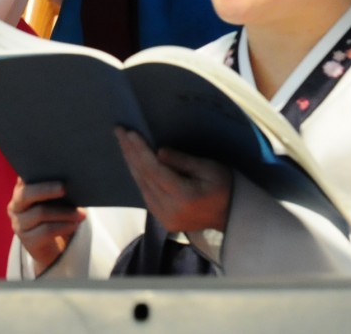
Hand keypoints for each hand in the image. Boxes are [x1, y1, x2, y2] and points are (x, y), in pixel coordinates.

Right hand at [8, 177, 84, 273]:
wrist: (51, 248)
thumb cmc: (55, 216)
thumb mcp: (55, 202)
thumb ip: (56, 190)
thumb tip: (71, 181)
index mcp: (20, 191)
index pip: (23, 178)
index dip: (33, 172)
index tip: (49, 168)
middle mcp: (15, 206)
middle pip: (27, 194)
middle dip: (46, 189)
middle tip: (65, 188)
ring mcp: (19, 224)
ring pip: (41, 213)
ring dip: (64, 212)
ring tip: (81, 213)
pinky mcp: (28, 241)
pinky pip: (47, 230)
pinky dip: (63, 226)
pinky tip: (75, 224)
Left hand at [116, 127, 231, 235]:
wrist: (232, 217)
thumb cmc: (225, 187)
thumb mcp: (210, 168)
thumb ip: (183, 161)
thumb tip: (158, 153)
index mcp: (184, 196)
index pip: (154, 170)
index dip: (139, 150)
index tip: (128, 132)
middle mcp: (170, 210)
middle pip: (143, 177)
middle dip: (130, 152)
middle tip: (118, 131)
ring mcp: (164, 218)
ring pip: (141, 186)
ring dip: (131, 163)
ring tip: (122, 143)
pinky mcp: (162, 220)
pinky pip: (145, 194)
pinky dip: (138, 176)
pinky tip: (132, 161)